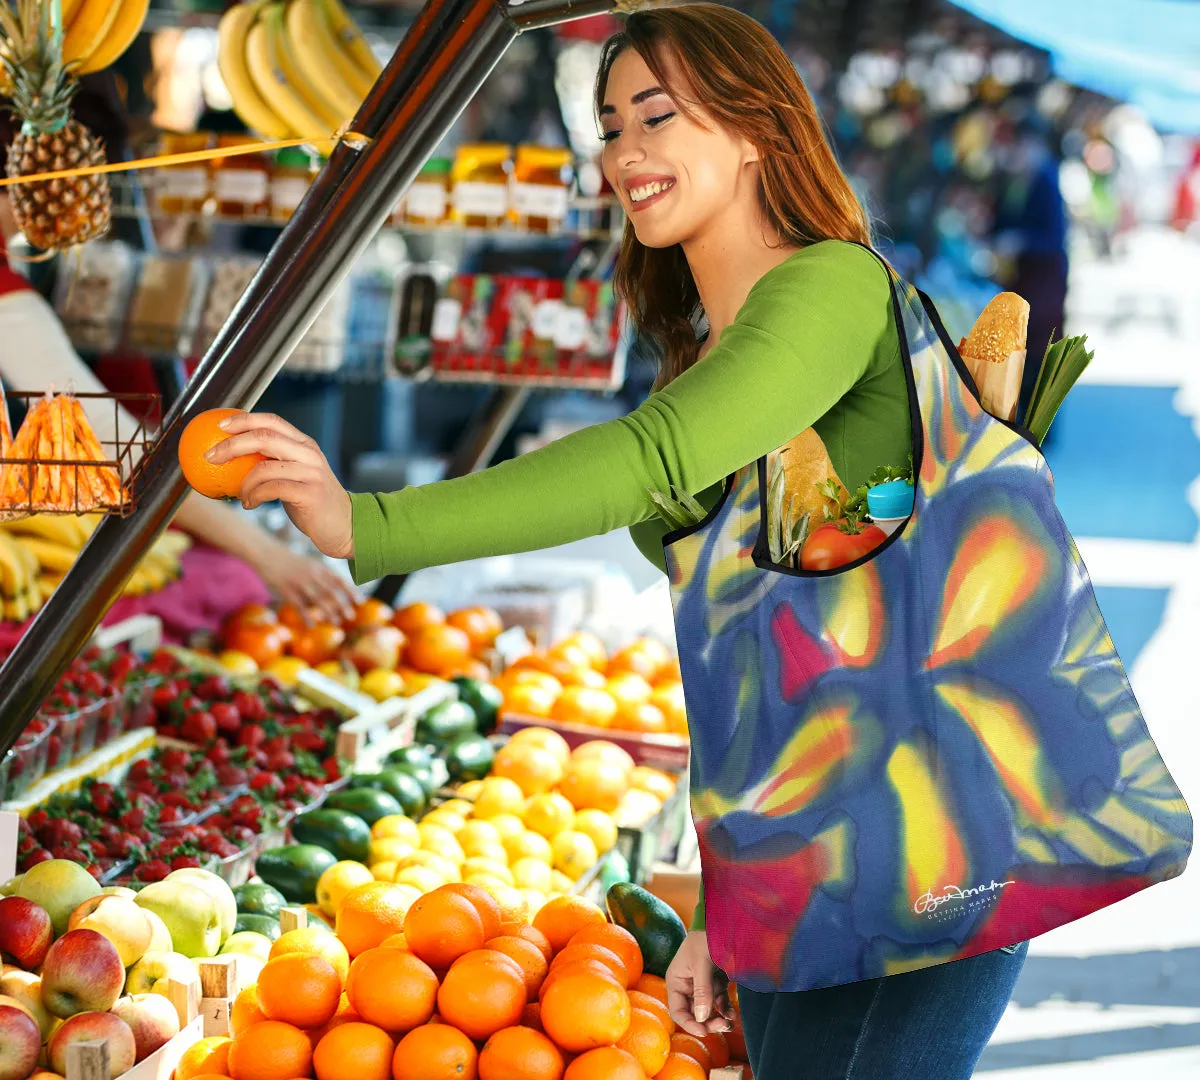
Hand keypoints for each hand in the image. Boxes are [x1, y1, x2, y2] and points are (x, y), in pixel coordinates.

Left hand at [207, 412, 353, 560]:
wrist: (344, 525)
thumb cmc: (311, 501)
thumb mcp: (295, 474)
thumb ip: (273, 461)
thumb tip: (232, 457)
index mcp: (304, 444)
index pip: (272, 421)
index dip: (244, 419)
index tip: (219, 426)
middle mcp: (309, 454)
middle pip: (264, 437)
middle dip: (232, 445)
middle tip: (211, 456)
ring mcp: (311, 472)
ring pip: (264, 467)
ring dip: (243, 483)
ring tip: (239, 494)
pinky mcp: (310, 493)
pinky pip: (271, 489)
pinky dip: (254, 496)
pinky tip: (249, 504)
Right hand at [249, 540, 358, 625]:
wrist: (268, 554)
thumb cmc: (292, 562)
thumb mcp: (310, 564)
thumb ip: (323, 576)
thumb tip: (337, 593)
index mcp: (319, 567)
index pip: (339, 580)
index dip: (351, 591)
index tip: (360, 602)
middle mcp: (312, 574)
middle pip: (330, 591)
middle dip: (342, 604)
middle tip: (351, 616)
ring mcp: (299, 582)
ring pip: (317, 599)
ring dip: (328, 612)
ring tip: (336, 622)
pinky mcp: (285, 589)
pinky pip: (298, 605)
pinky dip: (305, 616)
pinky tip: (311, 626)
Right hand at [665, 930, 733, 1036]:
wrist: (721, 921)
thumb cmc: (705, 938)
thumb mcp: (701, 963)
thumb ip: (702, 991)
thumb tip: (701, 1018)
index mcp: (676, 981)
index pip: (678, 1011)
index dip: (689, 1024)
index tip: (704, 1031)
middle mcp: (687, 987)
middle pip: (694, 1014)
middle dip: (707, 1022)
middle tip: (722, 1026)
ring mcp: (702, 986)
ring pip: (708, 1011)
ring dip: (718, 1019)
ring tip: (729, 1023)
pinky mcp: (716, 984)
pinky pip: (719, 1003)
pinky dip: (725, 1010)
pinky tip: (732, 1014)